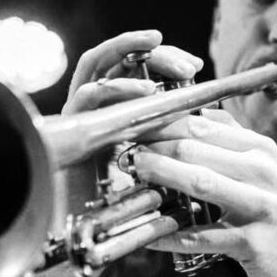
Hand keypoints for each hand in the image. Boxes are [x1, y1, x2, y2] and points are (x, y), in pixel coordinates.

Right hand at [58, 29, 203, 231]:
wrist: (78, 226)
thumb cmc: (116, 198)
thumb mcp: (153, 162)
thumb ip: (171, 140)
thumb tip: (209, 122)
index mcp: (113, 106)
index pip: (135, 67)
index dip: (164, 61)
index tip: (194, 65)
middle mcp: (92, 103)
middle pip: (118, 58)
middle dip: (154, 52)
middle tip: (186, 63)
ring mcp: (76, 110)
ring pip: (96, 62)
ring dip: (128, 50)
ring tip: (161, 54)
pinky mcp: (66, 125)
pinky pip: (88, 95)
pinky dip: (117, 87)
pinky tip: (146, 90)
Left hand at [133, 110, 276, 276]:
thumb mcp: (265, 171)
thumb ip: (230, 143)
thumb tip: (188, 117)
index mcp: (260, 149)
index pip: (203, 123)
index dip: (163, 123)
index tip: (133, 127)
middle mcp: (262, 172)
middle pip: (196, 147)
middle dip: (154, 147)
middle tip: (124, 151)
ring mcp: (259, 206)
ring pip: (200, 182)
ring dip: (160, 176)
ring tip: (133, 174)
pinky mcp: (252, 242)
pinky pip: (202, 235)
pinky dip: (171, 234)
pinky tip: (148, 234)